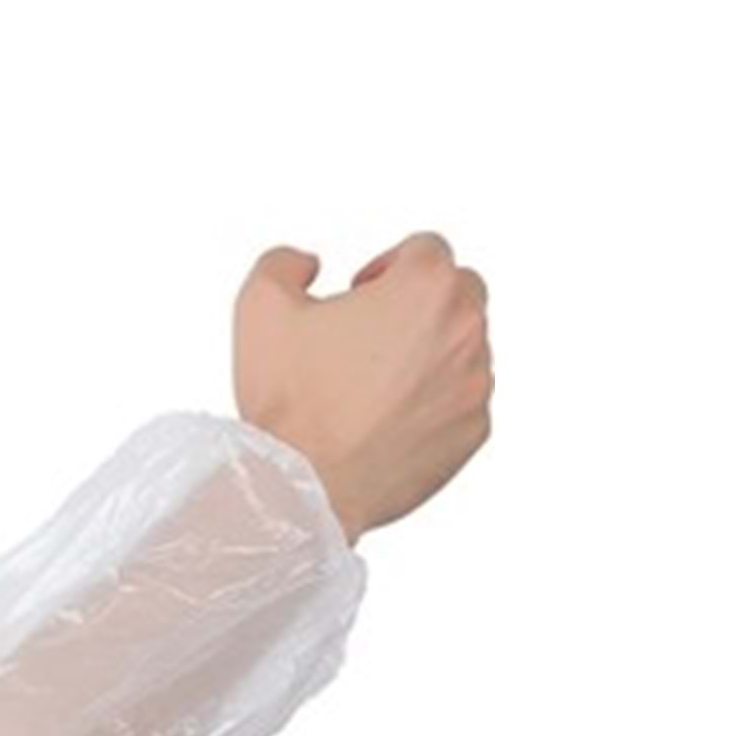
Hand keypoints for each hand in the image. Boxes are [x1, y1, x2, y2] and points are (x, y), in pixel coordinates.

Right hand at [232, 231, 492, 541]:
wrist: (306, 487)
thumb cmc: (290, 400)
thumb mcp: (260, 307)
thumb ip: (284, 263)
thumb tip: (307, 264)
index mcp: (425, 287)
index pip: (427, 248)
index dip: (388, 264)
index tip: (364, 293)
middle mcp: (465, 329)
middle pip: (462, 291)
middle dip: (422, 302)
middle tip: (374, 332)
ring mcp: (476, 384)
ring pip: (466, 348)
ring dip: (429, 354)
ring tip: (375, 383)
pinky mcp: (473, 431)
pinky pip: (463, 402)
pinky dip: (434, 403)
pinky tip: (387, 419)